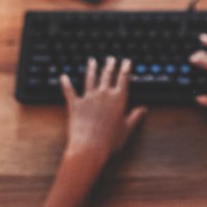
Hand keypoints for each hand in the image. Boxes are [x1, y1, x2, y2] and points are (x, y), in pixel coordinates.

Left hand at [60, 56, 146, 170]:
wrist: (89, 147)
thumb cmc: (110, 141)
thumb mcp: (127, 129)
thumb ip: (135, 117)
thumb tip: (143, 109)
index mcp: (118, 99)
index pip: (123, 79)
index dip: (125, 69)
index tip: (126, 61)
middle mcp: (103, 94)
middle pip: (107, 75)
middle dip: (109, 66)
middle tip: (110, 59)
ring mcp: (88, 98)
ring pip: (90, 79)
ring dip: (91, 69)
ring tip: (92, 61)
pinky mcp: (75, 104)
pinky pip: (69, 91)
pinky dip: (66, 83)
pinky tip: (63, 76)